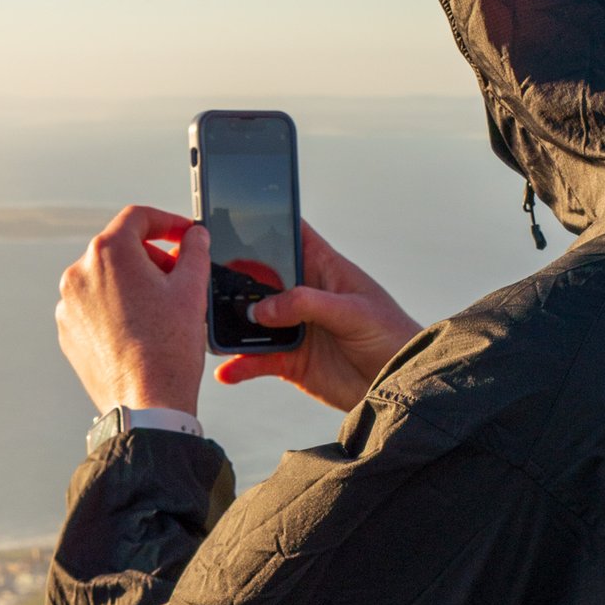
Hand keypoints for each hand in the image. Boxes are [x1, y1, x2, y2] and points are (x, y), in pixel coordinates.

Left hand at [55, 206, 209, 417]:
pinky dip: (115, 308)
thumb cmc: (168, 349)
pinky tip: (139, 329)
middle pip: (119, 248)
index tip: (183, 234)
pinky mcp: (67, 331)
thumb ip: (194, 251)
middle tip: (177, 277)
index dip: (166, 221)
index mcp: (109, 253)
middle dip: (151, 257)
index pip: (137, 217)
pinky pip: (93, 307)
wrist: (146, 404)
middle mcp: (80, 273)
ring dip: (132, 283)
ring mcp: (69, 304)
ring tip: (159, 308)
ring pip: (105, 278)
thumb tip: (194, 235)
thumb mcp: (192, 289)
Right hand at [213, 222, 419, 414]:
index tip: (231, 218)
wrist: (399, 385)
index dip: (265, 223)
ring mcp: (294, 327)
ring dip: (231, 324)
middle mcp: (304, 294)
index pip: (290, 234)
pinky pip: (257, 359)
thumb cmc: (390, 336)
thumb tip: (261, 309)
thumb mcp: (353, 312)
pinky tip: (226, 370)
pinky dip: (240, 364)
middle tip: (204, 281)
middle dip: (233, 278)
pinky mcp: (290, 360)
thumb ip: (307, 304)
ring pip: (252, 319)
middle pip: (259, 277)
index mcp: (323, 267)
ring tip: (208, 328)